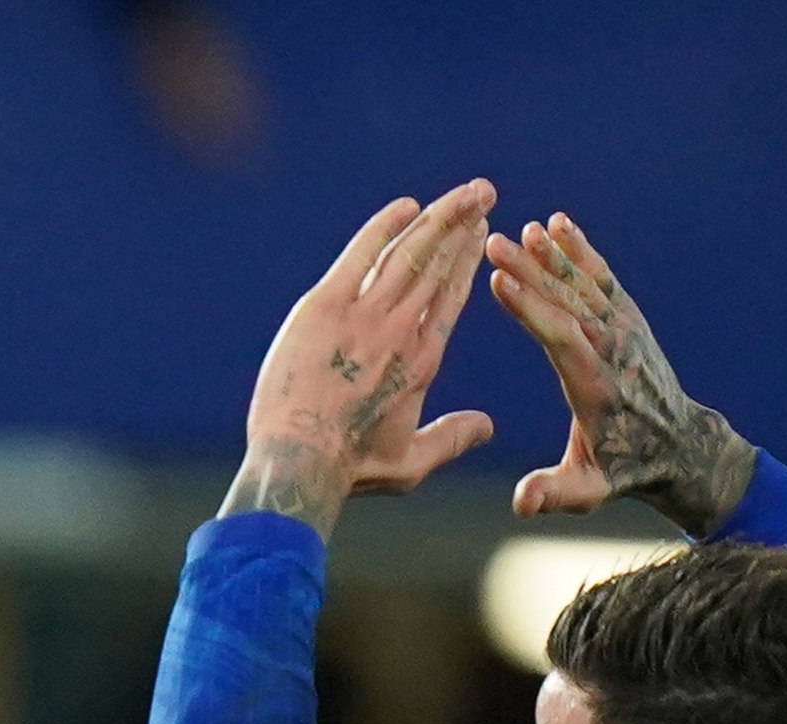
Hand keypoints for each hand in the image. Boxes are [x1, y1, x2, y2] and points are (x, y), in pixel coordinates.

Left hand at [225, 183, 498, 534]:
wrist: (299, 463)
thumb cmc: (350, 469)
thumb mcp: (410, 463)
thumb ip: (451, 439)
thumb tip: (487, 427)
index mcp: (424, 360)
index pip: (452, 295)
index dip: (467, 260)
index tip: (479, 233)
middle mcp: (402, 330)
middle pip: (439, 264)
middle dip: (464, 224)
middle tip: (483, 194)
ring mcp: (365, 315)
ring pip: (412, 252)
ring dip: (441, 216)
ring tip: (465, 192)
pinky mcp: (325, 307)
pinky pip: (362, 254)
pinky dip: (384, 227)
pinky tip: (405, 207)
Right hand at [489, 212, 753, 534]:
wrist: (677, 444)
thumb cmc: (623, 470)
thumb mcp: (588, 490)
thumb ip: (554, 493)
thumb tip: (520, 502)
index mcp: (595, 385)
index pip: (560, 337)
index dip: (530, 308)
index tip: (499, 282)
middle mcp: (612, 348)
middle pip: (567, 300)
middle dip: (530, 270)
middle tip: (494, 243)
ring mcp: (623, 329)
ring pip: (584, 283)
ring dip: (552, 254)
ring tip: (523, 229)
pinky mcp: (628, 317)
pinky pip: (602, 277)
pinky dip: (580, 251)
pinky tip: (558, 226)